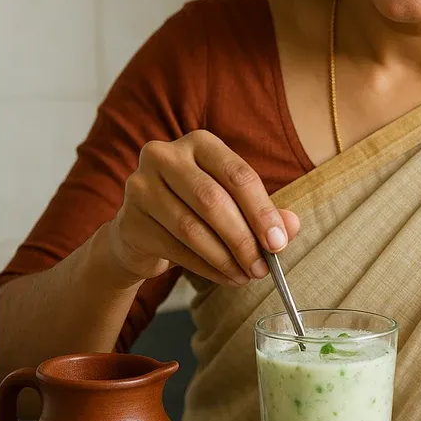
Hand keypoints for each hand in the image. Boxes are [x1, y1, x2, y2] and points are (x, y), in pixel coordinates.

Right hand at [104, 130, 299, 286]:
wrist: (142, 231)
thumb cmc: (196, 211)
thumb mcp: (234, 205)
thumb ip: (265, 212)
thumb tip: (291, 226)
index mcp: (199, 143)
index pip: (237, 174)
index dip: (261, 211)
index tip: (278, 242)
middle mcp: (164, 156)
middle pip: (212, 200)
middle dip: (243, 239)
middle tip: (263, 267)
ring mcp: (141, 186)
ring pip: (192, 228)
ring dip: (225, 258)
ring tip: (246, 275)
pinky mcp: (130, 220)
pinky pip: (175, 249)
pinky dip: (207, 268)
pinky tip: (225, 277)